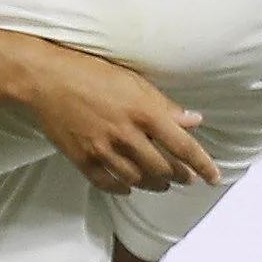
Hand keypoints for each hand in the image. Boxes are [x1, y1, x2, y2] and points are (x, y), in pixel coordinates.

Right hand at [17, 44, 217, 192]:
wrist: (47, 79)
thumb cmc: (93, 73)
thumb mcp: (135, 81)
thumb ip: (165, 105)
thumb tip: (193, 121)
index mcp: (144, 112)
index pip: (183, 146)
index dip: (202, 165)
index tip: (213, 178)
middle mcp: (127, 134)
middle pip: (163, 168)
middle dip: (179, 176)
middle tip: (186, 178)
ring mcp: (103, 149)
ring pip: (138, 179)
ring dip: (155, 184)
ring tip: (162, 184)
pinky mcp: (82, 158)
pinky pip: (108, 183)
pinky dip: (122, 188)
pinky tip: (129, 187)